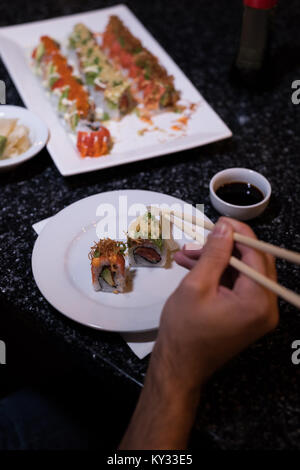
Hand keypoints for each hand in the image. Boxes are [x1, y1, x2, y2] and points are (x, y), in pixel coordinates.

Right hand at [153, 217, 278, 392]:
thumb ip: (214, 254)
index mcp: (257, 302)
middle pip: (254, 262)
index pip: (257, 255)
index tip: (220, 222)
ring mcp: (258, 313)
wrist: (180, 366)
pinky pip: (237, 285)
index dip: (239, 234)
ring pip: (243, 272)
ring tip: (188, 254)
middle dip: (226, 247)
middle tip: (203, 238)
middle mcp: (266, 308)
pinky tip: (194, 266)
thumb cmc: (184, 332)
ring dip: (217, 260)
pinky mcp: (248, 315)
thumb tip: (226, 228)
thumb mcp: (196, 286)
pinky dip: (218, 274)